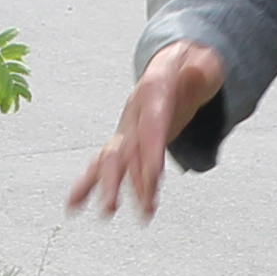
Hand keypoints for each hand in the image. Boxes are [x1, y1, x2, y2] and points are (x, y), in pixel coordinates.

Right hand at [67, 40, 233, 222]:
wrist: (172, 65)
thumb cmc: (189, 66)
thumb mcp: (203, 62)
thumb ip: (201, 70)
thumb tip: (200, 71)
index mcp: (153, 92)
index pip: (152, 125)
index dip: (151, 152)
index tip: (152, 179)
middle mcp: (134, 113)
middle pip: (126, 148)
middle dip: (122, 178)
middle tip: (118, 205)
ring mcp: (127, 129)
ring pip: (113, 161)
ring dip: (110, 188)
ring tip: (107, 213)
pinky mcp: (126, 143)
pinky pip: (105, 165)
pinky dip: (87, 185)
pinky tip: (73, 206)